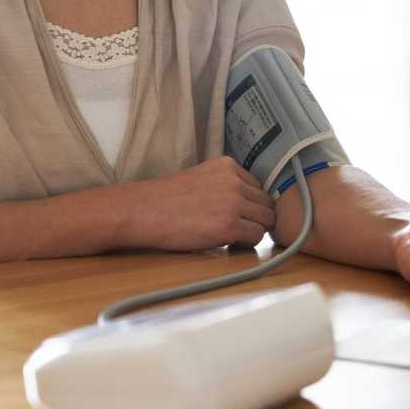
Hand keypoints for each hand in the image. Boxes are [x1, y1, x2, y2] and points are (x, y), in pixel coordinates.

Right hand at [129, 156, 275, 250]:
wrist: (142, 211)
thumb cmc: (165, 200)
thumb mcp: (201, 178)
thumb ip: (225, 184)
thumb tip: (247, 204)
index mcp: (227, 166)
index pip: (258, 187)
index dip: (251, 205)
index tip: (239, 215)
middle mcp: (234, 180)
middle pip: (267, 204)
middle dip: (256, 218)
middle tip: (238, 229)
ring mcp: (233, 202)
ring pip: (266, 220)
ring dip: (253, 231)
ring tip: (231, 236)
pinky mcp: (229, 225)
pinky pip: (256, 236)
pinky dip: (247, 243)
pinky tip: (229, 243)